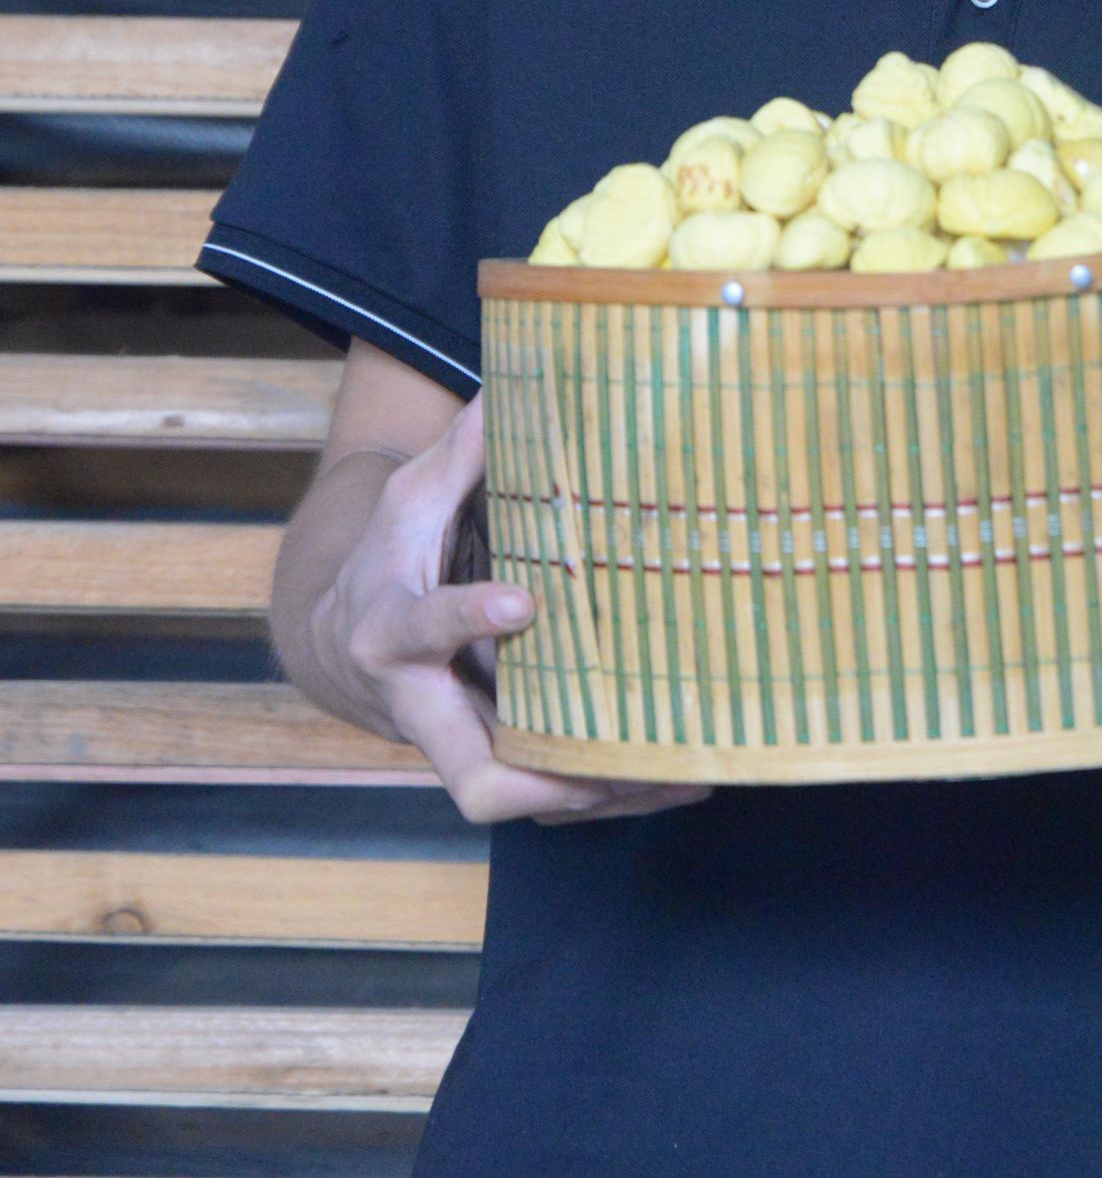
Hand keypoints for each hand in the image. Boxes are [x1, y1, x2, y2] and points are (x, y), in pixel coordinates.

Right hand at [309, 392, 708, 828]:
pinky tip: (681, 779)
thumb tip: (514, 379)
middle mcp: (420, 704)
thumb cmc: (388, 559)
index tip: (524, 601)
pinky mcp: (489, 760)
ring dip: (599, 793)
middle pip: (471, 773)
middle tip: (613, 752)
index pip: (420, 629)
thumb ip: (462, 451)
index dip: (466, 619)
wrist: (344, 642)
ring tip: (679, 772)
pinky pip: (547, 796)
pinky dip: (610, 794)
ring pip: (522, 797)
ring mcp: (457, 743)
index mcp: (391, 629)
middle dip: (543, 774)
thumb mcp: (410, 498)